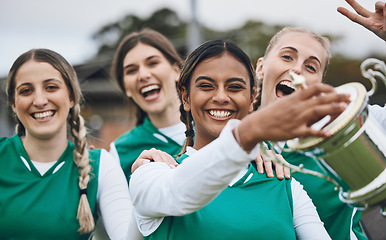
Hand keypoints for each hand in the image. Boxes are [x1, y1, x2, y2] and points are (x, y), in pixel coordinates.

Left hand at [131, 148, 177, 172]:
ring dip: (171, 162)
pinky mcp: (163, 157)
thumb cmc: (138, 170)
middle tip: (171, 168)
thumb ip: (139, 163)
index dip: (160, 159)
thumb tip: (147, 162)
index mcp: (146, 153)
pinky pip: (169, 158)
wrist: (141, 172)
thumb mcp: (136, 167)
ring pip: (166, 155)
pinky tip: (176, 167)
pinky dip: (172, 162)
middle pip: (162, 154)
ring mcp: (158, 154)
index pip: (154, 153)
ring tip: (174, 168)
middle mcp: (152, 152)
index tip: (163, 166)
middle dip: (167, 161)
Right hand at [235, 83, 349, 150]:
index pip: (315, 88)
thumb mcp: (283, 101)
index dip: (328, 88)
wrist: (258, 125)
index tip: (336, 90)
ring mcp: (297, 119)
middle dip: (337, 96)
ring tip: (345, 108)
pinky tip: (330, 132)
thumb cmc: (270, 114)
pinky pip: (310, 131)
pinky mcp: (295, 131)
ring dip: (333, 109)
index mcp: (295, 98)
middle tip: (349, 96)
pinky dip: (321, 132)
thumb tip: (307, 92)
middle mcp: (297, 107)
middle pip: (321, 98)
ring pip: (318, 111)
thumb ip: (296, 98)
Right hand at [255, 149, 290, 179]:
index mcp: (277, 157)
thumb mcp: (272, 164)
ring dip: (269, 169)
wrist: (254, 149)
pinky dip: (260, 166)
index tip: (287, 177)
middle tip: (280, 178)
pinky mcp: (256, 154)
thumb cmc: (265, 161)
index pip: (284, 163)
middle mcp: (272, 154)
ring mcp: (264, 154)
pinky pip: (259, 160)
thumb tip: (283, 179)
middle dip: (279, 170)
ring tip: (271, 176)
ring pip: (268, 161)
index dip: (286, 170)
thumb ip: (277, 170)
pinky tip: (261, 172)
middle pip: (277, 162)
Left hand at [338, 0, 385, 40]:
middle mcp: (373, 18)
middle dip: (352, 3)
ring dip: (385, 9)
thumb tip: (383, 5)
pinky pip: (385, 4)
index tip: (338, 8)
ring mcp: (379, 13)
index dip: (347, 13)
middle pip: (360, 9)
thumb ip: (384, 14)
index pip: (356, 17)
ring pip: (378, 3)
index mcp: (369, 25)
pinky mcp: (385, 9)